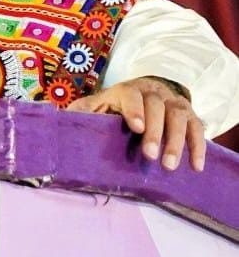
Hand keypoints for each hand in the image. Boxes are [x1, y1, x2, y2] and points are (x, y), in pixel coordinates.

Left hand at [68, 76, 204, 171]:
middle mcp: (153, 92)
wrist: (145, 95)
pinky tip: (196, 166)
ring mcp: (173, 102)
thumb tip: (59, 123)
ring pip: (179, 116)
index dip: (134, 109)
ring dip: (176, 141)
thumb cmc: (115, 107)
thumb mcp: (96, 107)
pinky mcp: (189, 116)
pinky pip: (197, 128)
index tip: (136, 128)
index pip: (131, 94)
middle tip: (151, 156)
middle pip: (157, 106)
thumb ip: (81, 113)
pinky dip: (198, 146)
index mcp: (127, 90)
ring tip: (170, 166)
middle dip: (156, 131)